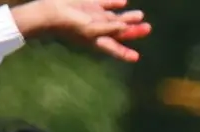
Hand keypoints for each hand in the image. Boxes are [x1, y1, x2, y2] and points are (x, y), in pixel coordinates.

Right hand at [11, 0, 151, 62]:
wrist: (52, 12)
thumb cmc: (70, 24)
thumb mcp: (91, 29)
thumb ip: (108, 28)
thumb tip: (125, 26)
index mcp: (97, 39)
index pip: (114, 48)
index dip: (125, 53)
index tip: (136, 57)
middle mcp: (97, 29)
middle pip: (118, 32)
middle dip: (132, 31)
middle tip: (147, 29)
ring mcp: (93, 16)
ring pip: (114, 17)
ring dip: (127, 17)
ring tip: (140, 16)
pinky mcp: (89, 4)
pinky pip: (105, 3)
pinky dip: (115, 3)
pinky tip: (123, 2)